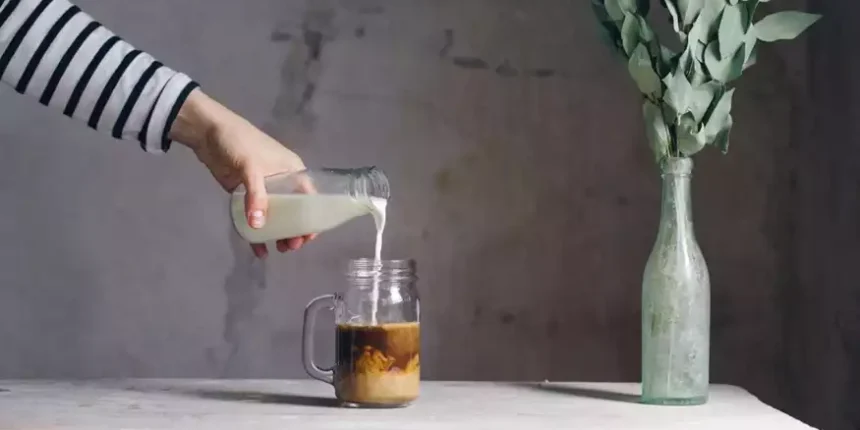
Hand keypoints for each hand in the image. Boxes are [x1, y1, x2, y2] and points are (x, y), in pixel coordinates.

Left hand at [169, 89, 315, 257]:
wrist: (207, 132)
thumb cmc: (239, 143)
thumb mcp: (251, 167)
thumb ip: (257, 196)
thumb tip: (259, 227)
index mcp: (292, 171)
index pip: (309, 198)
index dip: (312, 218)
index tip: (308, 236)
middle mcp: (282, 182)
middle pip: (294, 211)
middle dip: (295, 230)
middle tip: (290, 247)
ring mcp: (263, 190)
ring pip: (276, 216)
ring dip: (279, 233)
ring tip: (279, 249)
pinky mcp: (245, 195)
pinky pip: (255, 217)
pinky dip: (257, 233)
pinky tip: (258, 250)